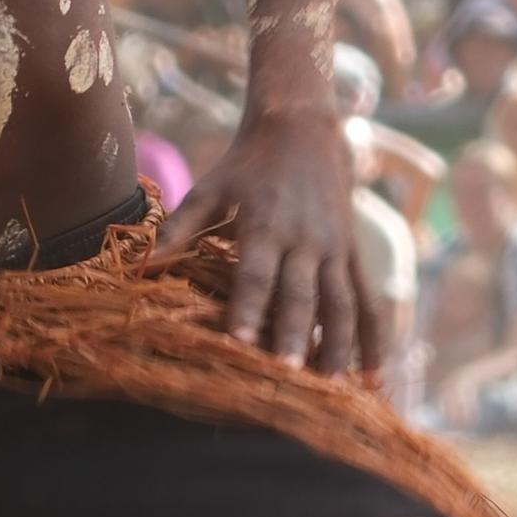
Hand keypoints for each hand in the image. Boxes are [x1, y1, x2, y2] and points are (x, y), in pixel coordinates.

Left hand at [176, 109, 377, 373]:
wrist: (303, 128)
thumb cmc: (247, 164)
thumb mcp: (210, 187)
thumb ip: (180, 227)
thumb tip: (143, 265)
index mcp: (266, 225)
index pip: (257, 274)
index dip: (249, 308)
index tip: (242, 343)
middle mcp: (306, 241)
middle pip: (302, 295)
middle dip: (296, 336)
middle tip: (290, 376)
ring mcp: (335, 249)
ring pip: (342, 303)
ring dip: (339, 345)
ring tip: (332, 388)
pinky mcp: (353, 255)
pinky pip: (368, 300)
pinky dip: (373, 337)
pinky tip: (373, 373)